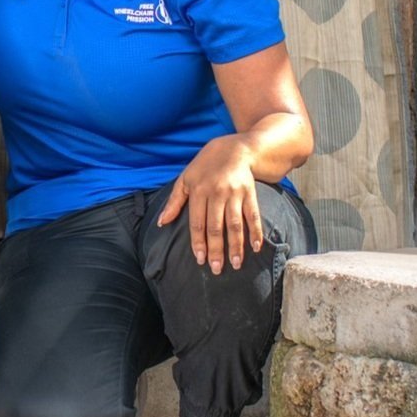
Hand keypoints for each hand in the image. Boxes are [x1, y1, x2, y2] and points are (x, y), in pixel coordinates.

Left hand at [156, 138, 263, 272]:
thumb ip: (174, 201)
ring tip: (236, 264)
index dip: (198, 242)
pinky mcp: (250, 192)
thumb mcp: (186, 179)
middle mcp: (217, 193)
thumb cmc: (206, 165)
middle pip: (216, 227)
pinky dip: (256, 232)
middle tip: (217, 269)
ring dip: (236, 246)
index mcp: (198, 191)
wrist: (236, 148)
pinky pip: (253, 215)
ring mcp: (235, 193)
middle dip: (216, 250)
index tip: (200, 259)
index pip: (197, 222)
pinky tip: (256, 247)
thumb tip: (161, 222)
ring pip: (235, 224)